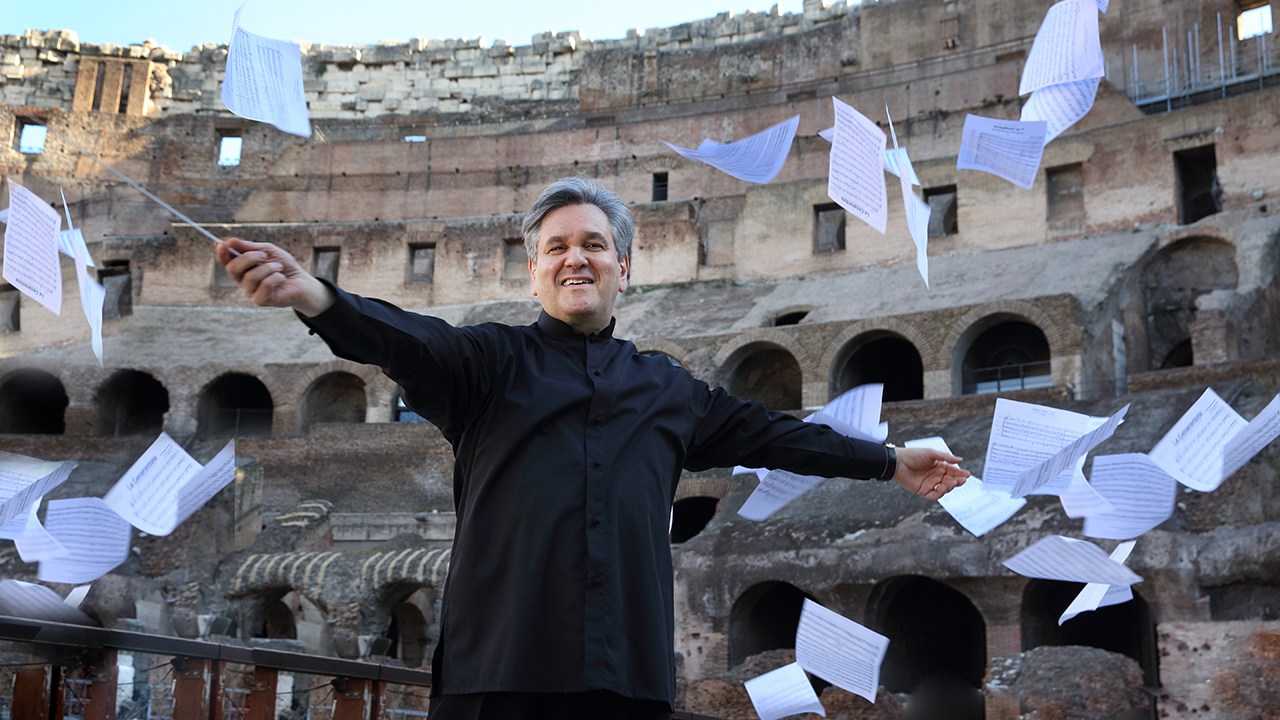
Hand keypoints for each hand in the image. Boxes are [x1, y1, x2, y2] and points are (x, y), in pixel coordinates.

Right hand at [216, 238, 333, 315]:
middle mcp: (242, 281)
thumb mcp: (268, 251)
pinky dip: (275, 278)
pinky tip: (281, 278)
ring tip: (279, 268)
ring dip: (268, 268)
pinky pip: (263, 286)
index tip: (224, 244)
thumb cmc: (283, 265)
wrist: (301, 281)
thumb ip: (250, 247)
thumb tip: (230, 241)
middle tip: (265, 255)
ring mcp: (250, 292)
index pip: (225, 261)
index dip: (221, 253)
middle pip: (232, 268)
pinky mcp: (260, 301)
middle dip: (249, 257)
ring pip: (250, 277)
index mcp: (242, 268)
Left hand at [892, 447, 969, 500]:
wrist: (898, 462)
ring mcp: (929, 484)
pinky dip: (941, 493)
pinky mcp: (923, 491)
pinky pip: (935, 495)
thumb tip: (960, 460)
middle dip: (957, 481)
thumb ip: (946, 457)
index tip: (967, 474)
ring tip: (952, 482)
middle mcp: (935, 476)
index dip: (960, 473)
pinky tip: (943, 487)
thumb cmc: (912, 455)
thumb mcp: (931, 453)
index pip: (952, 472)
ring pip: (944, 489)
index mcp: (938, 467)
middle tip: (962, 480)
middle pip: (950, 481)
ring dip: (950, 487)